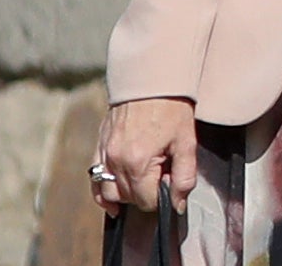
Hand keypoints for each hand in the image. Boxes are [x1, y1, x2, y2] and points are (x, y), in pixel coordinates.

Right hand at [92, 96, 196, 217]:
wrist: (152, 78)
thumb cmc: (172, 107)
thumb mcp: (186, 142)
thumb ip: (184, 176)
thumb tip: (177, 204)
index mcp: (138, 162)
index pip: (146, 201)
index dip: (162, 196)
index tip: (170, 180)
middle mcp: (116, 160)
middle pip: (128, 197)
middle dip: (145, 194)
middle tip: (161, 175)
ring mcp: (104, 153)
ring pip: (108, 192)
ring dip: (125, 194)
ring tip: (141, 184)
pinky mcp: (99, 144)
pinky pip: (94, 178)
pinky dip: (102, 191)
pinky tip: (112, 200)